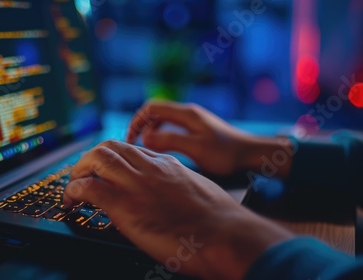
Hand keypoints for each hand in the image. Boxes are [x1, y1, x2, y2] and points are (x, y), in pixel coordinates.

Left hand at [63, 140, 292, 279]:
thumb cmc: (220, 221)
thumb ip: (176, 187)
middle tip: (81, 177)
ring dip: (77, 172)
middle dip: (89, 160)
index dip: (111, 159)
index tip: (103, 171)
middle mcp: (149, 168)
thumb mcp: (198, 191)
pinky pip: (89, 188)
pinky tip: (71, 202)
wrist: (226, 235)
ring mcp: (136, 184)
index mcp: (166, 164)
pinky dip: (74, 191)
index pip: (129, 150)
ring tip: (72, 189)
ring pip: (95, 159)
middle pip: (108, 147)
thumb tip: (165, 196)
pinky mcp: (124, 205)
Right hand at [126, 101, 292, 177]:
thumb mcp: (195, 149)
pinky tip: (163, 149)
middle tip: (134, 144)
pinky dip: (162, 135)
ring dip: (151, 131)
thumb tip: (145, 137)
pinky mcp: (198, 129)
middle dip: (141, 125)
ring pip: (163, 120)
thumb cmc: (226, 153)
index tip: (131, 139)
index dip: (136, 121)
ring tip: (146, 147)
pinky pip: (172, 127)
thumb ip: (169, 141)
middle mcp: (188, 113)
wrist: (251, 154)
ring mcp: (193, 120)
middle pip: (155, 112)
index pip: (151, 108)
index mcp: (186, 114)